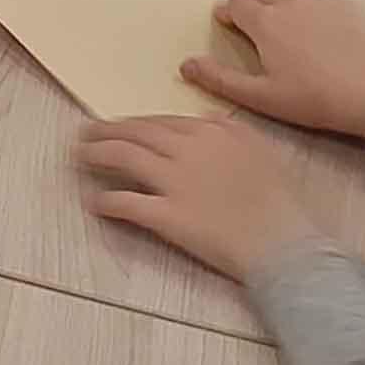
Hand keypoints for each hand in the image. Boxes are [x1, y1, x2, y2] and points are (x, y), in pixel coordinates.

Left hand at [75, 115, 320, 283]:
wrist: (286, 247)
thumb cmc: (281, 204)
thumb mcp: (262, 151)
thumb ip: (231, 130)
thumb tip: (205, 118)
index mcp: (211, 132)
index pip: (161, 121)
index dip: (135, 123)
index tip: (121, 125)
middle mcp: (187, 150)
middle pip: (135, 132)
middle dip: (106, 130)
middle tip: (86, 132)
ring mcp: (174, 182)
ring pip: (123, 157)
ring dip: (95, 154)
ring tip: (79, 156)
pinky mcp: (167, 216)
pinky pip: (126, 203)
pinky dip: (106, 202)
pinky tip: (94, 203)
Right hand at [182, 0, 364, 144]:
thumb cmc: (314, 98)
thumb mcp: (261, 97)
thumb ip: (220, 79)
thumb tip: (185, 63)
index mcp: (263, 23)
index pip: (236, 3)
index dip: (227, 10)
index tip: (225, 20)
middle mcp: (286, 3)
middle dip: (250, 5)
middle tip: (250, 23)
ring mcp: (317, 1)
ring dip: (276, 2)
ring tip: (278, 18)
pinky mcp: (343, 4)